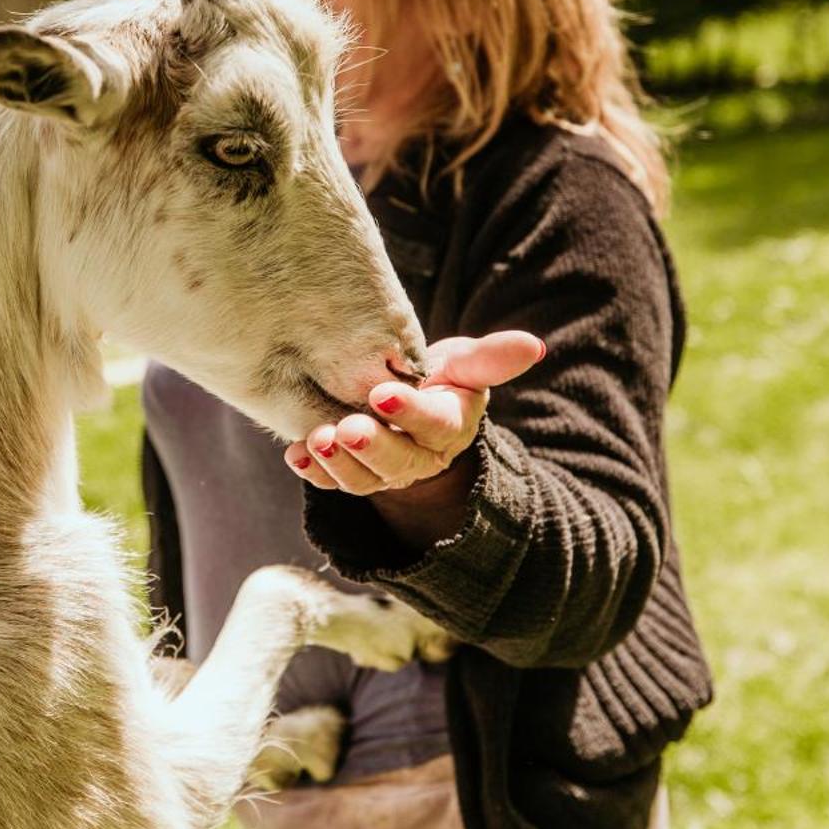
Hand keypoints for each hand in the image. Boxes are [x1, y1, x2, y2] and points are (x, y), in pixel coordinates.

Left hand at [284, 331, 546, 498]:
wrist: (410, 404)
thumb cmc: (441, 378)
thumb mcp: (464, 364)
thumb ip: (491, 358)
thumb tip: (534, 346)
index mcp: (450, 427)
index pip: (435, 425)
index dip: (411, 413)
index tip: (383, 393)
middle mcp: (419, 458)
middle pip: (398, 461)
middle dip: (372, 447)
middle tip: (348, 429)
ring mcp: (385, 473)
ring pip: (364, 479)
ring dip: (338, 464)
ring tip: (316, 440)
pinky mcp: (354, 476)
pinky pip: (333, 483)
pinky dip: (313, 473)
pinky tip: (294, 455)